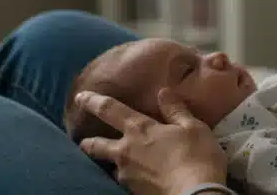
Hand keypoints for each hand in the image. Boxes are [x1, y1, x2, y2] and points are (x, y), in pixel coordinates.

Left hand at [76, 89, 226, 194]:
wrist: (195, 194)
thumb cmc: (196, 156)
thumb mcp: (192, 127)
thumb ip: (176, 110)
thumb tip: (163, 92)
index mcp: (139, 129)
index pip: (109, 110)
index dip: (92, 101)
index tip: (80, 97)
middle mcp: (125, 151)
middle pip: (95, 145)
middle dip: (87, 142)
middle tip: (83, 141)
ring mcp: (126, 174)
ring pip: (110, 166)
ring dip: (112, 163)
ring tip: (119, 163)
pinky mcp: (132, 192)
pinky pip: (125, 181)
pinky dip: (128, 177)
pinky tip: (138, 177)